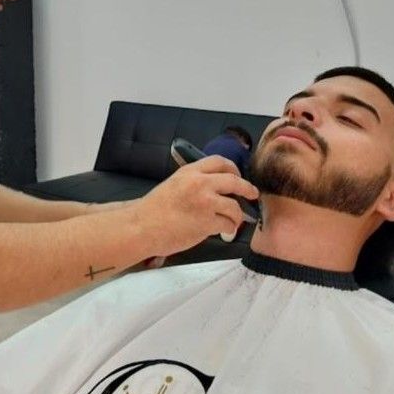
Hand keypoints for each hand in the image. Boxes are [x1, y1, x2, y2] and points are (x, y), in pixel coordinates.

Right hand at [133, 156, 258, 258]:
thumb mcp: (174, 184)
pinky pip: (228, 224)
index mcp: (190, 171)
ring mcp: (205, 203)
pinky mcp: (207, 222)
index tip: (237, 175)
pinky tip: (224, 232)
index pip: (219, 161)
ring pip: (234, 206)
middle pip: (234, 181)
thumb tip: (215, 188)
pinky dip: (229, 230)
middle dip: (247, 188)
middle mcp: (200, 183)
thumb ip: (194, 182)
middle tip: (252, 194)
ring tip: (233, 222)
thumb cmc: (154, 209)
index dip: (233, 168)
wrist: (142, 226)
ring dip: (237, 216)